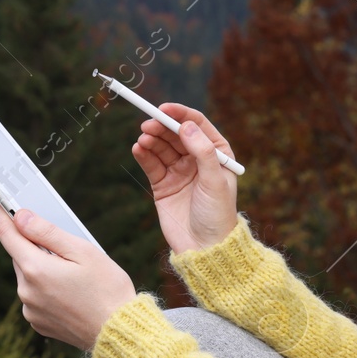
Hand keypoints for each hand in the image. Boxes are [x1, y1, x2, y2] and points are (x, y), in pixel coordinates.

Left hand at [0, 195, 138, 350]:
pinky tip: (70, 291)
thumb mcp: (82, 251)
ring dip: (42, 267)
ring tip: (74, 274)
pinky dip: (46, 288)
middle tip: (64, 245)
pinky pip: (35, 295)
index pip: (6, 234)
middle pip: (20, 255)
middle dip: (35, 245)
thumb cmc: (107, 290)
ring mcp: (30, 309)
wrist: (118, 332)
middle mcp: (26, 290)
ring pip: (28, 275)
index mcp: (35, 269)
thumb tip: (20, 217)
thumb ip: (47, 232)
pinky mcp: (37, 322)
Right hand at [131, 104, 238, 253]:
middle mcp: (197, 159)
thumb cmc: (217, 215)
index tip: (164, 109)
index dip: (180, 114)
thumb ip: (202, 152)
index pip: (196, 125)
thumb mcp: (215, 181)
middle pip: (175, 133)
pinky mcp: (162, 184)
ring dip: (151, 140)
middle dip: (161, 126)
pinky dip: (143, 154)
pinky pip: (151, 163)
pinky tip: (138, 149)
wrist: (204, 248)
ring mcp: (179, 171)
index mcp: (217, 153)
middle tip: (148, 124)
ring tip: (143, 139)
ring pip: (161, 147)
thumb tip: (186, 126)